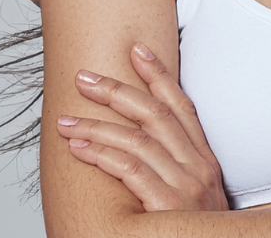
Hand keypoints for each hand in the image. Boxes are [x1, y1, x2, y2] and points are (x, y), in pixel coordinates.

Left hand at [56, 44, 227, 211]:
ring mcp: (187, 187)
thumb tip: (132, 148)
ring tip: (65, 121)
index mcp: (204, 162)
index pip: (182, 107)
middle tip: (83, 79)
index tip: (136, 50)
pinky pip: (133, 170)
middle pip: (156, 115)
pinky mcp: (169, 207)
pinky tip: (80, 149)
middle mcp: (199, 169)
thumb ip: (170, 173)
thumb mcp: (191, 199)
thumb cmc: (190, 235)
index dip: (159, 75)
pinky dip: (103, 154)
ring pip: (139, 140)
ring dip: (97, 125)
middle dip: (118, 91)